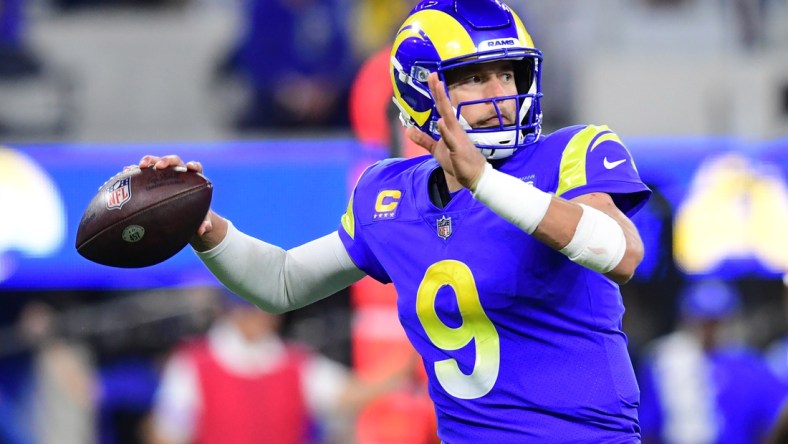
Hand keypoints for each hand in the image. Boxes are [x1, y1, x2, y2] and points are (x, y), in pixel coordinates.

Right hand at [137, 155, 214, 239]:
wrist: (183, 213)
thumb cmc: (195, 214)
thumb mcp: (201, 220)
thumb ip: (204, 224)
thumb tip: (201, 231)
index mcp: (193, 179)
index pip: (196, 168)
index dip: (193, 166)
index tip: (190, 167)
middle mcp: (179, 173)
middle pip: (174, 161)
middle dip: (166, 161)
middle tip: (160, 166)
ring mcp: (164, 174)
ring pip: (156, 162)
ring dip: (149, 161)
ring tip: (140, 166)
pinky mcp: (152, 178)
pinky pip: (142, 171)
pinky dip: (134, 170)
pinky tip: (125, 173)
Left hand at [406, 73, 486, 190]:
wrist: (474, 176)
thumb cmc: (456, 161)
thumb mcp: (436, 149)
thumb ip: (423, 139)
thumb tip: (408, 130)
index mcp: (449, 127)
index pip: (441, 106)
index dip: (436, 92)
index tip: (431, 76)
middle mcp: (454, 129)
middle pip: (445, 107)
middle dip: (439, 91)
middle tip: (433, 75)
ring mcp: (456, 138)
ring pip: (448, 118)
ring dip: (444, 104)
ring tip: (438, 89)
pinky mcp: (457, 150)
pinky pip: (450, 139)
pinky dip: (445, 131)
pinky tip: (441, 122)